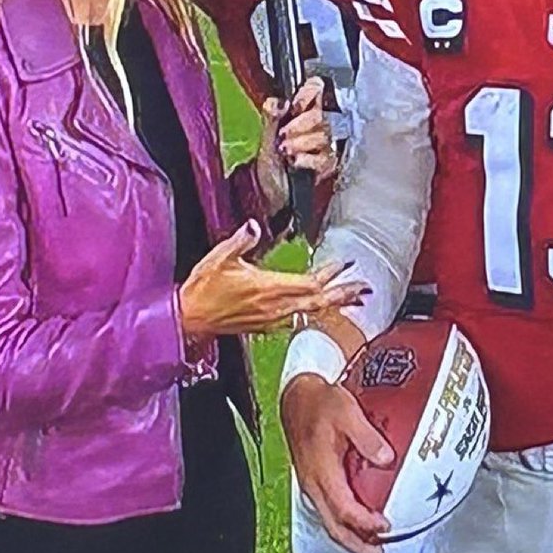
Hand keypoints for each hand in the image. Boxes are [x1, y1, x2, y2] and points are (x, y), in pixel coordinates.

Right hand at [178, 220, 366, 337]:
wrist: (188, 319)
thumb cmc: (202, 290)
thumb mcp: (219, 257)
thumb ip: (240, 240)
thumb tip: (253, 226)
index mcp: (268, 287)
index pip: (310, 282)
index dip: (332, 274)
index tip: (348, 264)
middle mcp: (275, 306)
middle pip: (319, 301)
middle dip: (343, 294)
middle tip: (364, 289)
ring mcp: (271, 319)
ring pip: (310, 312)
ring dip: (333, 305)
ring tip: (351, 300)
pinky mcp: (264, 326)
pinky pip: (296, 320)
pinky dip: (313, 313)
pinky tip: (317, 310)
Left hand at [256, 76, 337, 214]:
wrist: (270, 191)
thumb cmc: (270, 162)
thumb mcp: (265, 137)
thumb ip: (270, 117)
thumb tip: (276, 101)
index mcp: (302, 111)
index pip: (316, 89)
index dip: (308, 94)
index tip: (294, 107)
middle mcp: (317, 125)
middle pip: (320, 115)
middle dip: (298, 126)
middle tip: (282, 136)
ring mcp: (325, 144)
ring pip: (323, 136)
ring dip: (300, 144)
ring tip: (285, 151)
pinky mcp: (328, 164)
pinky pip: (323, 157)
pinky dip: (306, 160)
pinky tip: (295, 163)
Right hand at [281, 373, 392, 552]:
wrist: (297, 396)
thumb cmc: (319, 403)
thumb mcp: (347, 412)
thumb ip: (367, 437)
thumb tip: (385, 459)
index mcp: (322, 471)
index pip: (344, 510)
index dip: (365, 523)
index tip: (385, 525)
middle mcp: (314, 483)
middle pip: (333, 527)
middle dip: (356, 544)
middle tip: (378, 550)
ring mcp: (311, 483)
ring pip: (328, 521)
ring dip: (349, 536)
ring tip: (370, 541)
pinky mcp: (311, 479)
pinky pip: (326, 510)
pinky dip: (341, 521)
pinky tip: (354, 517)